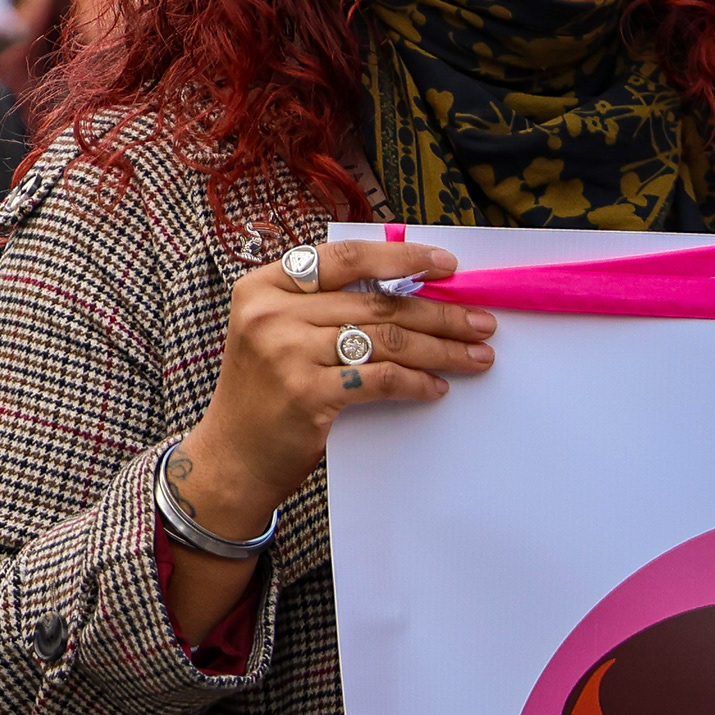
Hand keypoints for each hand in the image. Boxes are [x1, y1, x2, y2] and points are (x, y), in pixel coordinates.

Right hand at [177, 237, 494, 538]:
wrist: (232, 456)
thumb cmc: (266, 391)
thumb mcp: (278, 332)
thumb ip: (325, 307)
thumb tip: (411, 292)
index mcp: (263, 286)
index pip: (343, 259)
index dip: (401, 258)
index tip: (446, 265)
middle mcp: (270, 313)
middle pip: (376, 303)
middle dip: (440, 313)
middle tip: (482, 322)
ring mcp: (285, 353)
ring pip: (386, 340)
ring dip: (441, 349)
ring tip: (476, 356)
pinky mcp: (306, 393)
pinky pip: (380, 380)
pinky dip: (416, 382)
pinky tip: (436, 387)